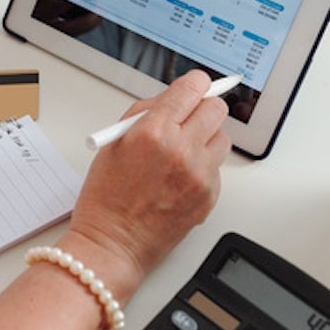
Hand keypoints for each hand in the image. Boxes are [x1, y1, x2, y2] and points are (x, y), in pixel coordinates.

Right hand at [64, 70, 230, 302]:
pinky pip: (217, 168)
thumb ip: (146, 113)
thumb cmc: (107, 197)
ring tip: (182, 152)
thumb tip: (173, 98)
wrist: (113, 244)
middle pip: (217, 108)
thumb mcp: (114, 142)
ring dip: (206, 138)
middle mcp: (181, 150)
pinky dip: (203, 167)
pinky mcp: (209, 196)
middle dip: (203, 108)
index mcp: (153, 131)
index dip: (194, 84)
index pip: (193, 88)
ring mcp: (199, 175)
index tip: (193, 87)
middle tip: (190, 117)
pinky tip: (179, 178)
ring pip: (222, 138)